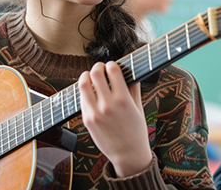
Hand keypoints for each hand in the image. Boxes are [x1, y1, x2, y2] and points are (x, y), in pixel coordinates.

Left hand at [79, 61, 151, 177]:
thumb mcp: (138, 108)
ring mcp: (95, 113)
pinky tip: (90, 91)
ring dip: (86, 76)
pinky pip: (82, 99)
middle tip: (100, 68)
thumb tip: (130, 72)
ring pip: (83, 84)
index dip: (111, 64)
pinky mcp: (87, 120)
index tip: (112, 65)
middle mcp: (107, 105)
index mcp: (123, 100)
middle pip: (95, 74)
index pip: (113, 71)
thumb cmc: (136, 132)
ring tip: (90, 76)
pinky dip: (85, 91)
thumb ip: (133, 89)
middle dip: (98, 67)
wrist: (128, 155)